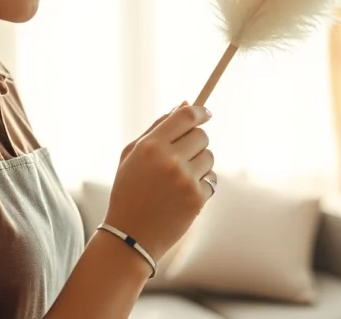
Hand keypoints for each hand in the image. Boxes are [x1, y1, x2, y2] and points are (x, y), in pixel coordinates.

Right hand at [103, 103, 216, 262]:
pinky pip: (211, 180)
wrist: (129, 236)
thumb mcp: (132, 155)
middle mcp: (169, 160)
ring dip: (199, 163)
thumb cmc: (129, 191)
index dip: (200, 111)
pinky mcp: (197, 199)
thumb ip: (157, 127)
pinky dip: (201, 184)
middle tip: (184, 153)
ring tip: (179, 178)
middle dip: (196, 141)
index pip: (185, 116)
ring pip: (209, 157)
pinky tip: (182, 195)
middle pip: (201, 135)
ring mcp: (185, 180)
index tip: (205, 112)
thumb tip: (185, 104)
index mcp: (150, 146)